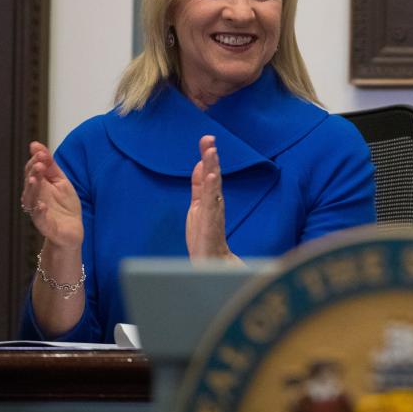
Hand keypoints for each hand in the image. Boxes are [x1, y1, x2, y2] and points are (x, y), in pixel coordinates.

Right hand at [22, 141, 82, 249]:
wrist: (72, 231)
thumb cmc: (65, 205)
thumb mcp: (61, 182)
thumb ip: (51, 166)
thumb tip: (37, 145)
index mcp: (39, 187)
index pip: (33, 171)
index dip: (36, 161)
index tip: (41, 151)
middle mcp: (35, 198)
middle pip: (30, 183)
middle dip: (34, 172)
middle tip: (40, 163)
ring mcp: (39, 212)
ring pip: (31, 200)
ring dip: (32, 189)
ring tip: (35, 178)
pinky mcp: (46, 226)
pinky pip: (40, 219)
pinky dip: (40, 212)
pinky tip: (42, 205)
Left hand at [186, 135, 237, 261]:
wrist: (210, 273)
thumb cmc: (206, 243)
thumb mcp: (198, 209)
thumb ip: (199, 188)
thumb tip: (200, 166)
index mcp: (209, 202)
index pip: (209, 176)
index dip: (208, 158)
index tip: (207, 139)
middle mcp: (214, 207)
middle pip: (212, 178)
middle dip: (210, 158)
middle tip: (208, 138)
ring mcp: (214, 218)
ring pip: (214, 189)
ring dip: (213, 169)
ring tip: (211, 151)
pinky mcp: (212, 229)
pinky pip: (213, 206)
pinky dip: (213, 190)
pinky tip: (212, 176)